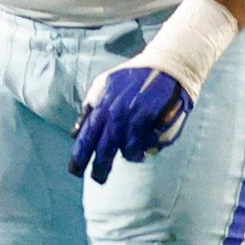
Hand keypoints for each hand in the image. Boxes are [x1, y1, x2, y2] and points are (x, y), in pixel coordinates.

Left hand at [69, 65, 191, 183]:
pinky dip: (149, 146)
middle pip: (104, 151)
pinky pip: (150, 146)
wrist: (169, 65)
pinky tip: (151, 140)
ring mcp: (139, 120)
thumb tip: (75, 132)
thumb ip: (90, 107)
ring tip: (135, 154)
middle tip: (99, 179)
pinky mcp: (157, 125)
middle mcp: (118, 115)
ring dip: (131, 155)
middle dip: (100, 168)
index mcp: (103, 106)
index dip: (79, 157)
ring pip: (129, 152)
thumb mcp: (104, 84)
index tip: (74, 171)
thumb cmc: (134, 76)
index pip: (86, 138)